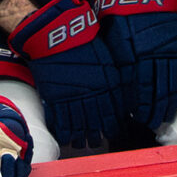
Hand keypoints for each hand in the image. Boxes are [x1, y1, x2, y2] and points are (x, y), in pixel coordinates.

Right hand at [8, 0, 122, 147]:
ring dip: (80, 138)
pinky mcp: (54, 97)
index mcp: (106, 87)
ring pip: (78, 127)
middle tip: (96, 141)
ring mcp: (71, 98)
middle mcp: (91, 97)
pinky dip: (62, 132)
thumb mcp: (105, 59)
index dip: (113, 127)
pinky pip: (59, 121)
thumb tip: (123, 98)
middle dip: (97, 136)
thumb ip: (113, 81)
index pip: (113, 116)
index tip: (112, 132)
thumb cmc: (83, 41)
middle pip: (96, 125)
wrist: (56, 33)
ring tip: (80, 143)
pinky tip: (64, 137)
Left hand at [95, 0, 176, 129]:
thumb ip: (112, 55)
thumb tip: (105, 78)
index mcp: (133, 53)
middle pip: (155, 92)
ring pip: (171, 87)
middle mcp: (152, 57)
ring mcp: (169, 53)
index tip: (134, 117)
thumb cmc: (123, 8)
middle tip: (150, 124)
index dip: (136, 105)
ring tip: (165, 119)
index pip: (137, 88)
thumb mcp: (110, 31)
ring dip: (168, 106)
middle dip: (153, 110)